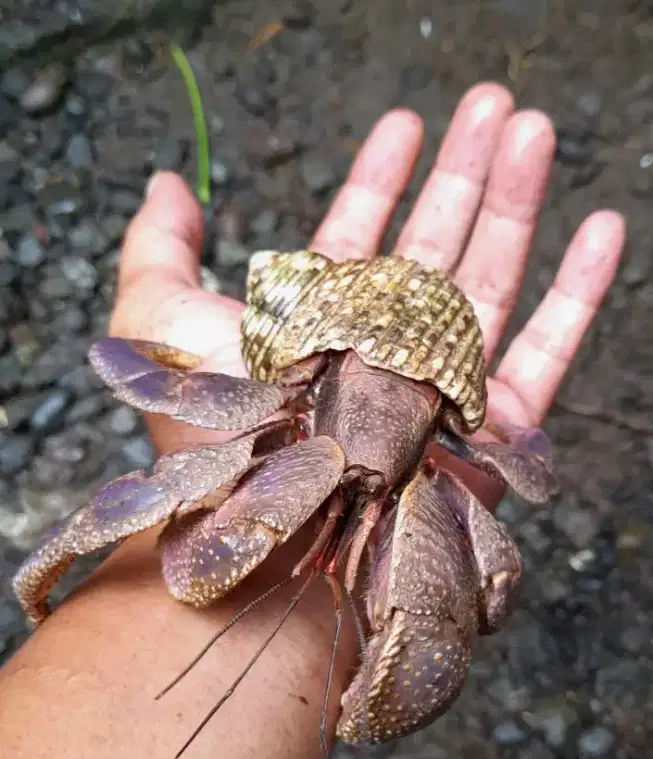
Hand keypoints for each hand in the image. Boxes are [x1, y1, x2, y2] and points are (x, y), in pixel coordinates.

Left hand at [108, 82, 624, 496]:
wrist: (264, 536)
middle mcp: (381, 353)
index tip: (403, 123)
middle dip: (463, 169)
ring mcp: (437, 390)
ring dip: (516, 202)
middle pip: (434, 245)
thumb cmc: (207, 440)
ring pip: (491, 279)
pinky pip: (546, 352)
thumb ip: (159, 251)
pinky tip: (600, 227)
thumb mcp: (160, 326)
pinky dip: (577, 292)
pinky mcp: (488, 433)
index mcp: (318, 328)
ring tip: (533, 132)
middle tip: (491, 102)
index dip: (380, 176)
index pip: (358, 236)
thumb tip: (172, 184)